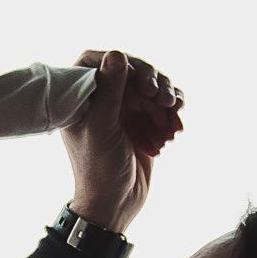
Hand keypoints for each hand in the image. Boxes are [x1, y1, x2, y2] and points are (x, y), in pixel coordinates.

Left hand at [63, 49, 162, 233]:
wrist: (116, 204)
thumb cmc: (99, 169)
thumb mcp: (103, 128)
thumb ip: (110, 91)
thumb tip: (116, 53)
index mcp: (81, 98)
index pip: (97, 61)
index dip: (121, 63)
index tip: (140, 79)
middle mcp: (100, 99)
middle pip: (131, 72)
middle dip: (152, 84)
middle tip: (162, 100)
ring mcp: (122, 110)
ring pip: (149, 88)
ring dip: (165, 102)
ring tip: (171, 123)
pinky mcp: (141, 123)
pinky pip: (161, 107)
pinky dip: (171, 116)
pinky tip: (175, 131)